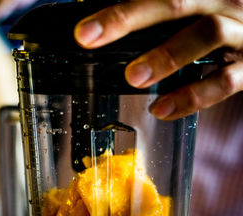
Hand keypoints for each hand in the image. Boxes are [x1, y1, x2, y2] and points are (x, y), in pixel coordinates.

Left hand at [74, 0, 242, 119]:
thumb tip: (106, 23)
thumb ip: (158, 17)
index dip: (119, 13)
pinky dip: (192, 97)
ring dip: (166, 55)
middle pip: (176, 3)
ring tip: (133, 78)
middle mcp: (223, 3)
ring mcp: (242, 32)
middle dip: (128, 19)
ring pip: (208, 33)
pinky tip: (162, 109)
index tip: (85, 32)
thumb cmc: (221, 24)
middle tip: (91, 39)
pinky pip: (225, 81)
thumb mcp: (195, 11)